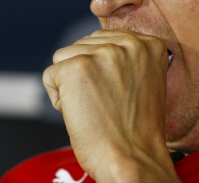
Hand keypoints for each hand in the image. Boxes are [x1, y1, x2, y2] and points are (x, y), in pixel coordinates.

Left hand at [42, 30, 180, 182]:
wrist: (134, 158)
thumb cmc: (137, 131)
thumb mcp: (144, 81)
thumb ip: (126, 59)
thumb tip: (95, 48)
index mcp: (148, 44)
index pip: (105, 40)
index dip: (102, 70)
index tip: (114, 92)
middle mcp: (127, 43)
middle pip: (83, 46)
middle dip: (85, 74)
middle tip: (105, 103)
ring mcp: (101, 53)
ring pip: (64, 58)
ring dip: (70, 84)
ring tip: (93, 107)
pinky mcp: (76, 68)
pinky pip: (50, 75)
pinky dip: (58, 98)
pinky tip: (80, 113)